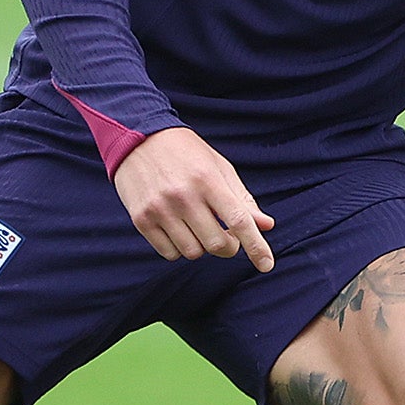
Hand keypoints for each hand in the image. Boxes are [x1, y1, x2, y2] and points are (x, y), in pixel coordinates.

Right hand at [111, 126, 274, 270]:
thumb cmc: (186, 154)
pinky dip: (180, 248)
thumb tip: (266, 225)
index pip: (239, 220)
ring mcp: (160, 209)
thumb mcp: (218, 167)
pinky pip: (170, 254)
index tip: (267, 265)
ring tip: (197, 225)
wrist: (137, 139)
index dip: (256, 246)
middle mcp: (183, 196)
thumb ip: (242, 199)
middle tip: (225, 233)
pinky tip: (178, 228)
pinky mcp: (141, 219)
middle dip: (228, 246)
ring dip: (202, 246)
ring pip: (193, 252)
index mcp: (208, 180)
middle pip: (217, 245)